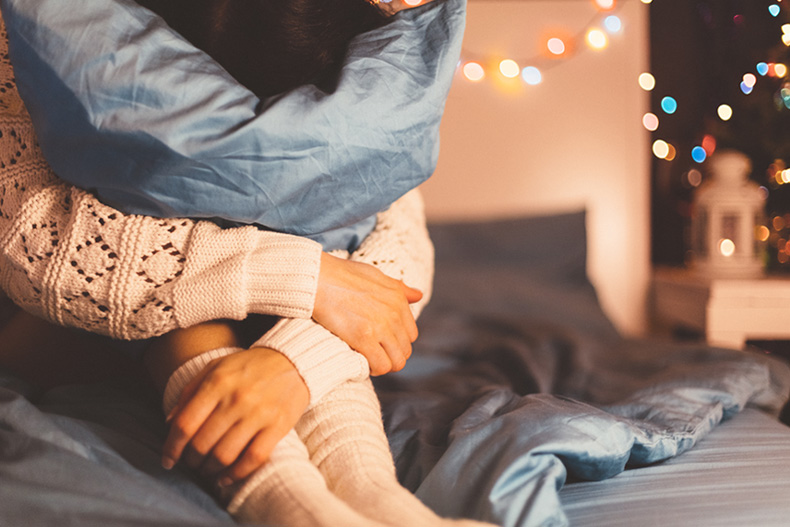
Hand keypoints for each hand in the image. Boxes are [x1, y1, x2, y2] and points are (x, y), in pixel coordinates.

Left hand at [161, 347, 308, 485]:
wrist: (292, 361)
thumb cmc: (249, 366)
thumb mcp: (215, 368)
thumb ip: (190, 392)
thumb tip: (169, 423)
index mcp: (217, 382)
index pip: (185, 424)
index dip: (171, 447)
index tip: (167, 460)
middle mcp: (236, 398)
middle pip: (202, 444)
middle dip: (191, 460)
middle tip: (191, 463)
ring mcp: (259, 413)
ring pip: (224, 455)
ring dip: (210, 469)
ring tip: (207, 469)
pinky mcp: (278, 426)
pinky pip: (253, 458)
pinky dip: (236, 474)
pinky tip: (225, 478)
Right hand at [313, 252, 421, 375]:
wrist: (318, 279)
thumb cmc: (342, 275)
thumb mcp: (376, 275)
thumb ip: (399, 289)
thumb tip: (418, 295)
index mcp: (398, 299)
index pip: (411, 334)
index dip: (396, 342)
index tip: (381, 344)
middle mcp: (393, 314)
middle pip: (404, 350)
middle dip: (390, 355)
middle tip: (373, 354)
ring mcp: (380, 327)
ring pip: (396, 362)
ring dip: (383, 365)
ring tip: (368, 360)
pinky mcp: (364, 338)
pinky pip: (381, 365)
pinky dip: (373, 369)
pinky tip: (362, 362)